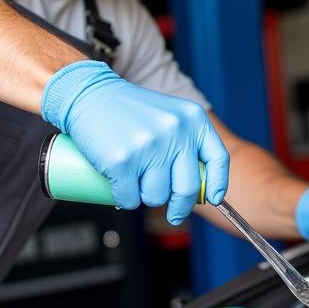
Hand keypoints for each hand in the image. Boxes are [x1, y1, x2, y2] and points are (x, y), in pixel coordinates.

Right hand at [41, 60, 228, 224]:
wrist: (90, 94)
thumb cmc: (130, 110)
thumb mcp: (170, 116)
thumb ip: (188, 142)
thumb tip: (202, 189)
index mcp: (193, 119)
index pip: (218, 159)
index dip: (218, 185)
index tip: (212, 199)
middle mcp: (176, 132)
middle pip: (188, 188)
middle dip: (180, 207)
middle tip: (173, 213)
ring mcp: (149, 147)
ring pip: (157, 197)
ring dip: (146, 198)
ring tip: (135, 180)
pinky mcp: (122, 162)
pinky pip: (130, 199)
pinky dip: (124, 199)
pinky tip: (119, 185)